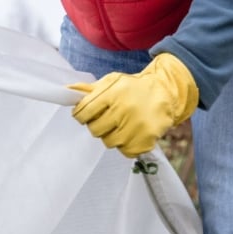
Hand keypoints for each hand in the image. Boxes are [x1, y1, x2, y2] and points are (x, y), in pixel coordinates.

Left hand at [69, 53, 198, 157]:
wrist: (165, 91)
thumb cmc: (132, 88)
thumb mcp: (112, 82)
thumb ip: (89, 89)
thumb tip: (67, 90)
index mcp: (113, 93)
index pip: (84, 112)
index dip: (81, 115)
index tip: (86, 114)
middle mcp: (125, 109)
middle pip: (95, 130)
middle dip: (98, 125)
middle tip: (107, 119)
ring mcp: (137, 125)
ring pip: (109, 142)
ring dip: (112, 135)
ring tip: (121, 125)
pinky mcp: (146, 139)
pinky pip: (125, 151)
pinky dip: (126, 145)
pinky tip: (132, 133)